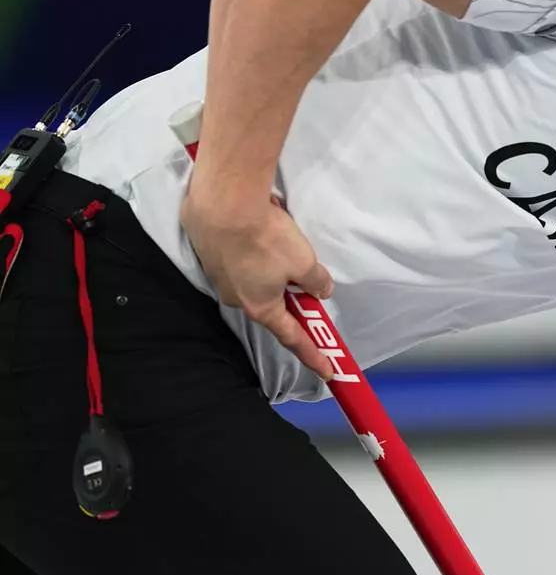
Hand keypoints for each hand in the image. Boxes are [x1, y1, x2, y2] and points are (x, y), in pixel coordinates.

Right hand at [180, 191, 334, 380]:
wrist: (223, 204)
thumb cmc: (267, 240)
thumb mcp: (305, 262)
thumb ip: (316, 281)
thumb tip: (320, 291)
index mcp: (261, 307)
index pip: (291, 338)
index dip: (312, 354)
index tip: (327, 371)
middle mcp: (236, 298)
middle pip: (269, 305)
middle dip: (287, 297)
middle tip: (303, 282)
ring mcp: (219, 276)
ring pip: (252, 280)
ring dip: (268, 269)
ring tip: (277, 246)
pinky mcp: (209, 253)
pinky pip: (237, 259)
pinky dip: (251, 252)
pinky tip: (256, 234)